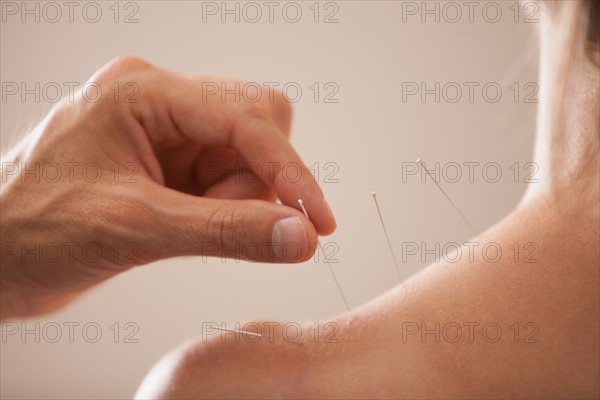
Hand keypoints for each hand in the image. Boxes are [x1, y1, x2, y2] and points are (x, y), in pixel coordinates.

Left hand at [0, 56, 335, 319]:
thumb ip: (225, 231)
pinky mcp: (170, 164)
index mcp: (142, 92)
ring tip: (188, 226)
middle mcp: (159, 103)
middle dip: (259, 181)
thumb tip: (299, 237)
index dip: (289, 169)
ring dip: (240, 199)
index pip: (246, 117)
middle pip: (256, 125)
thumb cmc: (30, 231)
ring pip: (247, 156)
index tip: (318, 220)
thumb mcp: (134, 228)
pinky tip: (188, 225)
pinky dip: (227, 208)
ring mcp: (166, 133)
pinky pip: (227, 178)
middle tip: (230, 221)